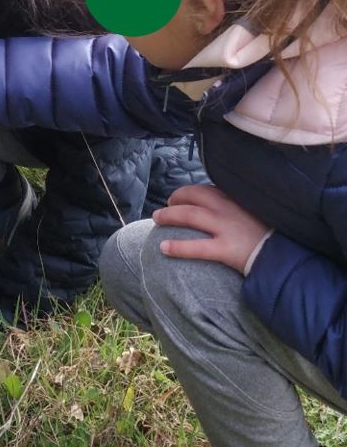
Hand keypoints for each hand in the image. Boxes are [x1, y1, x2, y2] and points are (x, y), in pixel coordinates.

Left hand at [154, 185, 271, 274]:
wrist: (288, 257)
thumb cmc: (273, 236)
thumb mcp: (260, 213)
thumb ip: (241, 208)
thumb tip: (220, 209)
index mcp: (238, 200)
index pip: (208, 189)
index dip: (190, 192)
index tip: (182, 197)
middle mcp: (230, 209)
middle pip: (194, 196)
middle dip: (176, 198)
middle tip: (167, 206)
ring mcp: (227, 228)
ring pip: (189, 215)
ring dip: (168, 215)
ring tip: (156, 219)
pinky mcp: (226, 249)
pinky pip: (196, 247)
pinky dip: (177, 247)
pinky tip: (163, 248)